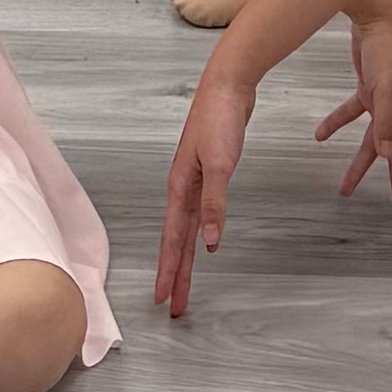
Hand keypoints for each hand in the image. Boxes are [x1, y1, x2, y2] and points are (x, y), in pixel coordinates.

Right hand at [154, 60, 254, 318]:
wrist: (228, 86)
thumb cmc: (219, 119)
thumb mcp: (221, 164)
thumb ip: (215, 204)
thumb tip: (210, 243)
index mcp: (180, 188)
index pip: (173, 239)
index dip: (168, 270)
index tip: (163, 298)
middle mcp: (183, 189)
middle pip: (178, 241)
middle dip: (175, 273)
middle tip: (174, 305)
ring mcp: (195, 182)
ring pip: (188, 230)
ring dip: (186, 257)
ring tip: (183, 283)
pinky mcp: (209, 175)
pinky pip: (200, 214)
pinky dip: (199, 233)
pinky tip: (203, 241)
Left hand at [316, 0, 391, 224]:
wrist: (377, 19)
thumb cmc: (388, 52)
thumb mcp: (386, 89)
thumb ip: (385, 123)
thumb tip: (387, 156)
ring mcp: (383, 102)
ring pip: (372, 141)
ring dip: (360, 164)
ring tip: (345, 188)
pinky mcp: (367, 91)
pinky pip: (351, 114)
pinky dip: (336, 124)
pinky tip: (320, 136)